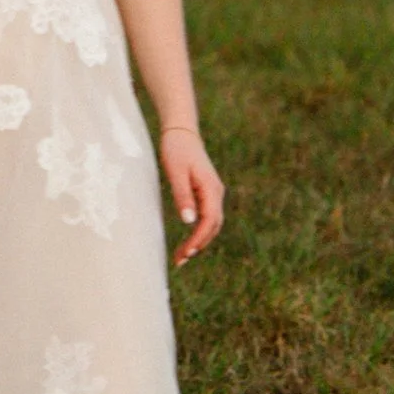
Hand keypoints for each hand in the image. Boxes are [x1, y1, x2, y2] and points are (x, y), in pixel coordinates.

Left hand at [160, 124, 223, 266]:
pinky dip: (199, 232)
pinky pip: (207, 217)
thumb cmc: (176, 150)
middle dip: (198, 245)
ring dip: (199, 241)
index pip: (210, 221)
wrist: (182, 133)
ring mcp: (213, 193)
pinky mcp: (206, 193)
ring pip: (212, 224)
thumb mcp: (176, 172)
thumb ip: (183, 196)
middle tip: (179, 260)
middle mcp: (216, 193)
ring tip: (181, 256)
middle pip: (213, 226)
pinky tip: (188, 240)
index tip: (185, 253)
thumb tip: (189, 221)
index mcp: (211, 189)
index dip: (198, 239)